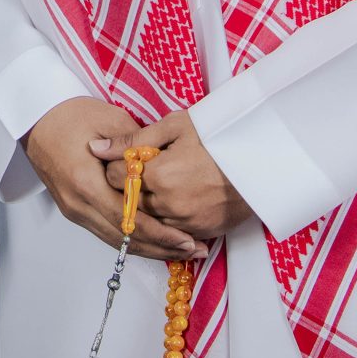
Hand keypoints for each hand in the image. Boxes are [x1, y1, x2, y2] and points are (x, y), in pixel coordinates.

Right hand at [25, 97, 199, 259]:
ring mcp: (74, 210)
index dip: (162, 234)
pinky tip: (154, 242)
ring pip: (116, 241)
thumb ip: (137, 147)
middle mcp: (79, 205)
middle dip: (162, 247)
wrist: (34, 117)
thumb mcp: (109, 119)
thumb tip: (162, 166)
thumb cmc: (69, 113)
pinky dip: (132, 240)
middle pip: (125, 239)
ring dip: (150, 248)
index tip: (188, 240)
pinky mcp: (75, 210)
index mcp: (87, 184)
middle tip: (195, 251)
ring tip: (181, 251)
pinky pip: (107, 232)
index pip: (131, 221)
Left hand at [94, 110, 249, 241]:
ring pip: (147, 219)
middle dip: (127, 187)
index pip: (115, 177)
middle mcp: (168, 204)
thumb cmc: (218, 136)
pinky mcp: (200, 232)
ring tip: (158, 184)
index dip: (116, 165)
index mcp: (159, 175)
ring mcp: (185, 222)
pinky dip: (166, 219)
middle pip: (128, 201)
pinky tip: (173, 200)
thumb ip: (132, 140)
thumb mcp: (175, 126)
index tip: (126, 157)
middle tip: (138, 171)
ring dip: (146, 205)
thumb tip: (95, 147)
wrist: (261, 161)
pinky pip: (170, 231)